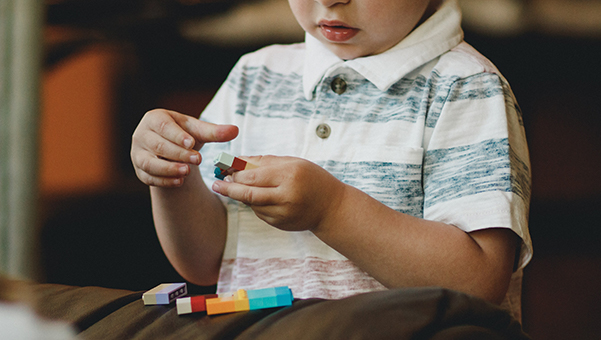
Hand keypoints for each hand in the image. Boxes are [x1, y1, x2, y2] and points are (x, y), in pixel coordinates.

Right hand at [131, 109, 237, 186]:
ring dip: (168, 169)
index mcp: (154, 119)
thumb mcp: (198, 132)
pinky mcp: (139, 170)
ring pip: (149, 163)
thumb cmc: (184, 135)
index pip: (164, 126)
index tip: (191, 143)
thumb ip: (215, 132)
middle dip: (178, 153)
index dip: (177, 135)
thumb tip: (235, 130)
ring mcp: (137, 154)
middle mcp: (141, 135)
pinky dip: (164, 181)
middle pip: (158, 145)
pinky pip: (148, 177)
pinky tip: (179, 182)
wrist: (171, 150)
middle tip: (197, 160)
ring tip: (186, 172)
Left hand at [212, 156, 346, 231]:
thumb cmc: (312, 179)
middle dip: (229, 188)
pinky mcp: (280, 224)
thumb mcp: (293, 163)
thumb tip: (238, 160)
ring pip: (252, 204)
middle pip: (248, 194)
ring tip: (235, 187)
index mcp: (290, 175)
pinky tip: (259, 197)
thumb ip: (265, 161)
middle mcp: (286, 196)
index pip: (253, 175)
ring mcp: (283, 213)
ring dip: (241, 196)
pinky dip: (255, 204)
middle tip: (217, 184)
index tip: (223, 169)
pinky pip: (260, 213)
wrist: (332, 208)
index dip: (235, 173)